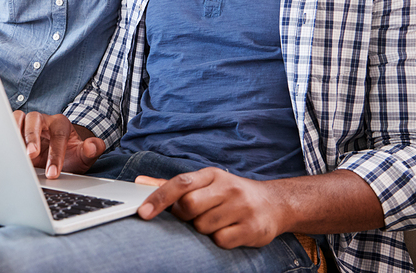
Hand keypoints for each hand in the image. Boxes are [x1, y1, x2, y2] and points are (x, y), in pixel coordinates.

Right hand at [13, 111, 104, 178]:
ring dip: (15, 133)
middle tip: (31, 156)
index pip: (58, 135)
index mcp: (61, 124)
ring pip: (18, 118)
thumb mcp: (83, 156)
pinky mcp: (15, 129)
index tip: (53, 173)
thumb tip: (93, 145)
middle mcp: (43, 120)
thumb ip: (91, 150)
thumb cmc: (70, 156)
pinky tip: (4, 150)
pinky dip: (4, 135)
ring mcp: (27, 123)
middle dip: (32, 137)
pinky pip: (6, 126)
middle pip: (35, 119)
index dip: (55, 154)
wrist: (59, 157)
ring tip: (14, 151)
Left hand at [135, 168, 284, 249]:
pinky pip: (221, 241)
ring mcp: (241, 207)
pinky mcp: (252, 228)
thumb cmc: (231, 194)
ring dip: (203, 229)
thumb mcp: (205, 183)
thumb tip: (140, 181)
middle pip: (189, 206)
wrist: (275, 203)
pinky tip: (228, 231)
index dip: (159, 197)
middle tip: (194, 216)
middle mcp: (228, 187)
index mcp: (212, 174)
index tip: (143, 213)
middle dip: (185, 216)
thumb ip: (173, 185)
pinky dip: (219, 240)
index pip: (180, 182)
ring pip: (204, 226)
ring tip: (217, 222)